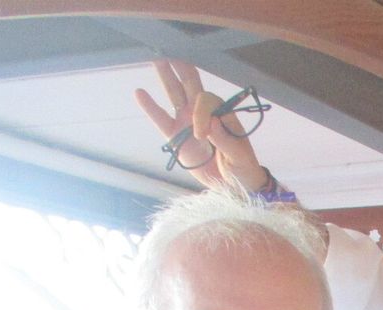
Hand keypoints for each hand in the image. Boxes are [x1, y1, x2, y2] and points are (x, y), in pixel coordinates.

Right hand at [134, 59, 267, 190]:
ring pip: (175, 95)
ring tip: (157, 58)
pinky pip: (161, 119)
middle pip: (190, 85)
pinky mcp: (176, 137)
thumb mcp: (239, 156)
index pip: (206, 102)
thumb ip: (225, 141)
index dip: (201, 114)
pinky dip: (151, 107)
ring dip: (167, 77)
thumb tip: (211, 124)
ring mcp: (187, 123)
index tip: (202, 135)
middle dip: (181, 67)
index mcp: (221, 114)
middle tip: (170, 49)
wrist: (233, 187)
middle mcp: (203, 114)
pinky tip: (140, 93)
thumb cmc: (242, 168)